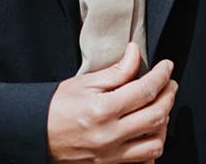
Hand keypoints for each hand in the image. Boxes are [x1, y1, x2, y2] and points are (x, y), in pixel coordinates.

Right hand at [47, 42, 177, 161]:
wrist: (36, 133)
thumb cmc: (58, 106)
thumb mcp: (86, 82)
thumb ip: (117, 70)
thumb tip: (136, 53)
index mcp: (103, 110)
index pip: (146, 90)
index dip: (162, 75)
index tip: (167, 66)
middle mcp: (110, 136)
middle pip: (157, 116)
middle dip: (169, 95)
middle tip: (170, 84)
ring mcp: (110, 155)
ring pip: (154, 144)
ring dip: (163, 124)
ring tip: (159, 108)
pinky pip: (142, 162)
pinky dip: (151, 148)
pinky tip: (147, 133)